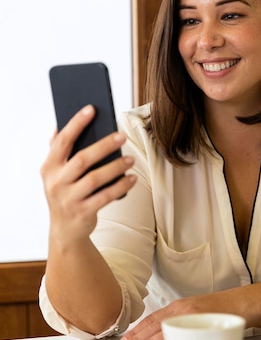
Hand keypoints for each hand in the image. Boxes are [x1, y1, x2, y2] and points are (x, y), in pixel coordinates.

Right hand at [41, 105, 135, 243]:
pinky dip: (121, 186)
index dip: (76, 124)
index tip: (91, 109)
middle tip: (122, 136)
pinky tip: (132, 178)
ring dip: (116, 167)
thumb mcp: (56, 174)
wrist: (65, 230)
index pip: (62, 141)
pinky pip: (106, 196)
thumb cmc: (65, 193)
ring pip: (95, 179)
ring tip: (131, 159)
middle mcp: (56, 182)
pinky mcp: (83, 212)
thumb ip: (57, 152)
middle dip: (103, 146)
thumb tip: (58, 126)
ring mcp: (69, 199)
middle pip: (82, 159)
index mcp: (49, 168)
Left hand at [117, 295, 213, 339]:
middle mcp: (182, 308)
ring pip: (164, 328)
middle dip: (137, 336)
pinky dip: (169, 339)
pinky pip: (182, 331)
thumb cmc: (221, 309)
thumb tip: (162, 339)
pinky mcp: (202, 319)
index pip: (152, 318)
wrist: (242, 302)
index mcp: (179, 306)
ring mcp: (192, 313)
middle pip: (154, 323)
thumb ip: (180, 322)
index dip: (137, 329)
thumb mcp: (196, 311)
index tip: (126, 339)